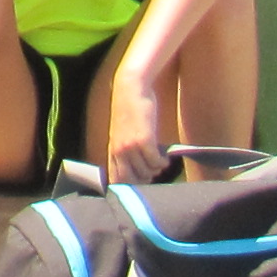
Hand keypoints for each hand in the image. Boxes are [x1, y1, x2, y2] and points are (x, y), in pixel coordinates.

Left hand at [103, 64, 172, 182]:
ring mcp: (130, 147)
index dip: (128, 187)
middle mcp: (119, 151)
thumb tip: (138, 171)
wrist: (131, 89)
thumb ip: (125, 151)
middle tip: (154, 171)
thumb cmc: (129, 111)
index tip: (140, 186)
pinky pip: (156, 163)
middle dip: (145, 180)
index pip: (116, 180)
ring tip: (159, 161)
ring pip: (147, 173)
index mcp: (112, 150)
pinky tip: (165, 157)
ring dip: (156, 170)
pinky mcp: (144, 140)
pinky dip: (162, 163)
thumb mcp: (121, 133)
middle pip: (133, 181)